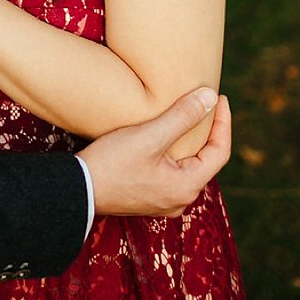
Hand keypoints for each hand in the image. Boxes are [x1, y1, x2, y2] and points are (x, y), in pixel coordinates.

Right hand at [78, 87, 230, 216]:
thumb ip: (182, 116)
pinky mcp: (147, 200)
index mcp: (188, 186)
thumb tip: (211, 97)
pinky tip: (161, 144)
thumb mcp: (148, 136)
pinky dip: (171, 156)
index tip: (220, 97)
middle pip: (204, 161)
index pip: (220, 151)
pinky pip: (169, 175)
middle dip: (206, 133)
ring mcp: (163, 203)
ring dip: (187, 144)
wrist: (75, 189)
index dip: (223, 122)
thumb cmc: (111, 163)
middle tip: (203, 106)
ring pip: (185, 168)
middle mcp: (181, 199)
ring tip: (183, 121)